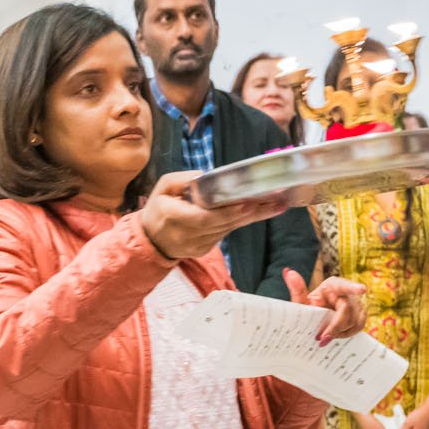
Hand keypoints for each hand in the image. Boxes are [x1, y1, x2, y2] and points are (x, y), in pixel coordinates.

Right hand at [138, 171, 286, 261]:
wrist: (151, 240)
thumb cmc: (158, 208)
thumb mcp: (162, 187)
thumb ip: (181, 180)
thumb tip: (205, 178)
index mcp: (172, 217)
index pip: (203, 218)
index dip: (227, 212)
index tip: (248, 203)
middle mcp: (186, 236)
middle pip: (222, 224)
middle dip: (250, 211)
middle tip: (275, 200)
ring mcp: (196, 246)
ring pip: (228, 228)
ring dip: (252, 216)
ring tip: (277, 203)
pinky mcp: (204, 250)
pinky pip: (225, 233)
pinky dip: (241, 221)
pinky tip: (260, 210)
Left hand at [285, 269, 367, 342]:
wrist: (317, 321)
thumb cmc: (310, 309)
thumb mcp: (302, 302)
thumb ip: (296, 289)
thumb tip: (288, 271)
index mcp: (333, 285)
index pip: (344, 285)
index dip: (353, 287)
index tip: (362, 290)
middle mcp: (347, 293)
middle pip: (347, 310)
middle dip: (335, 326)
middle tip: (322, 338)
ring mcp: (357, 304)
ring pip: (354, 320)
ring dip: (339, 331)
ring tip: (325, 337)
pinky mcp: (361, 315)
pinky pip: (357, 327)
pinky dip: (345, 334)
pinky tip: (335, 335)